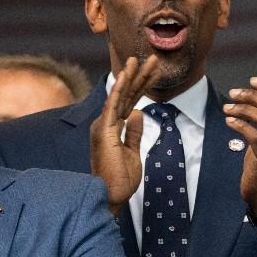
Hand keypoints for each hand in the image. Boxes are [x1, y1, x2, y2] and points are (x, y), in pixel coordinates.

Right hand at [90, 54, 159, 212]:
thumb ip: (134, 132)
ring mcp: (103, 126)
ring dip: (130, 76)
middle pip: (126, 95)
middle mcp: (106, 124)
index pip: (130, 101)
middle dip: (139, 76)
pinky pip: (112, 106)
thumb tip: (138, 113)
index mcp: (112, 128)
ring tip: (139, 59)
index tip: (154, 71)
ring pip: (120, 96)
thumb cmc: (120, 180)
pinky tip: (125, 75)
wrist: (111, 196)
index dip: (142, 85)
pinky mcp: (104, 131)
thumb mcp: (133, 152)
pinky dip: (119, 89)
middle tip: (153, 59)